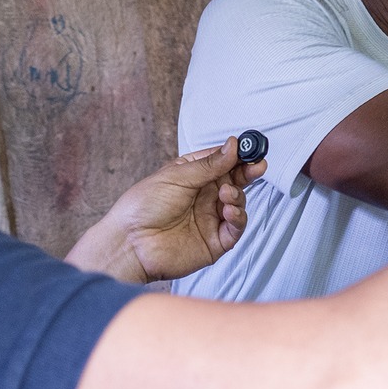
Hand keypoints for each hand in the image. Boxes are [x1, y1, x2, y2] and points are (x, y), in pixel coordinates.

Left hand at [66, 138, 268, 283]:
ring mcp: (210, 220)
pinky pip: (235, 229)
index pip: (223, 162)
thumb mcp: (177, 176)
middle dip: (248, 173)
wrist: (130, 243)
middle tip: (257, 166)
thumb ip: (209, 164)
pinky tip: (230, 210)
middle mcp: (204, 197)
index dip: (238, 156)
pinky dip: (238, 218)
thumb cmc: (144, 206)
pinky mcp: (214, 242)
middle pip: (235, 182)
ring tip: (226, 193)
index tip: (251, 148)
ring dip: (238, 195)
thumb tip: (233, 145)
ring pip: (238, 204)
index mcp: (193, 177)